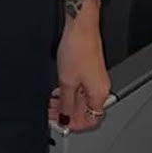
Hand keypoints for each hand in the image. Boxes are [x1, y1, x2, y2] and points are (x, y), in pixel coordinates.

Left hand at [50, 14, 110, 132]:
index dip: (75, 125)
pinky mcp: (90, 71)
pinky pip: (81, 89)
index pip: (91, 120)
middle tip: (51, 113)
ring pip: (82, 99)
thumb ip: (65, 102)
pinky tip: (57, 91)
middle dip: (67, 113)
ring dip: (66, 103)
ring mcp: (96, 79)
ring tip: (51, 103)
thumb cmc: (77, 48)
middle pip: (86, 110)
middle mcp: (100, 88)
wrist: (81, 27)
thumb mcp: (66, 81)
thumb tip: (65, 117)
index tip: (60, 123)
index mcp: (99, 94)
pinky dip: (69, 93)